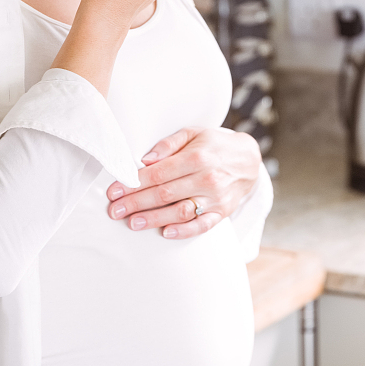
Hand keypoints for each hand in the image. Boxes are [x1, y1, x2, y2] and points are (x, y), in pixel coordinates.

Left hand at [106, 127, 261, 238]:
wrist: (249, 160)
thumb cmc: (215, 145)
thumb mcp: (193, 133)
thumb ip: (168, 144)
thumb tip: (145, 159)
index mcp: (197, 157)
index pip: (159, 173)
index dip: (134, 183)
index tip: (114, 191)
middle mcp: (207, 178)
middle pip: (165, 194)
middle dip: (136, 202)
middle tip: (115, 210)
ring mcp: (216, 198)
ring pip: (181, 211)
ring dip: (154, 219)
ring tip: (132, 223)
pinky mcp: (222, 212)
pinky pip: (202, 225)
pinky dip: (184, 231)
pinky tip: (166, 232)